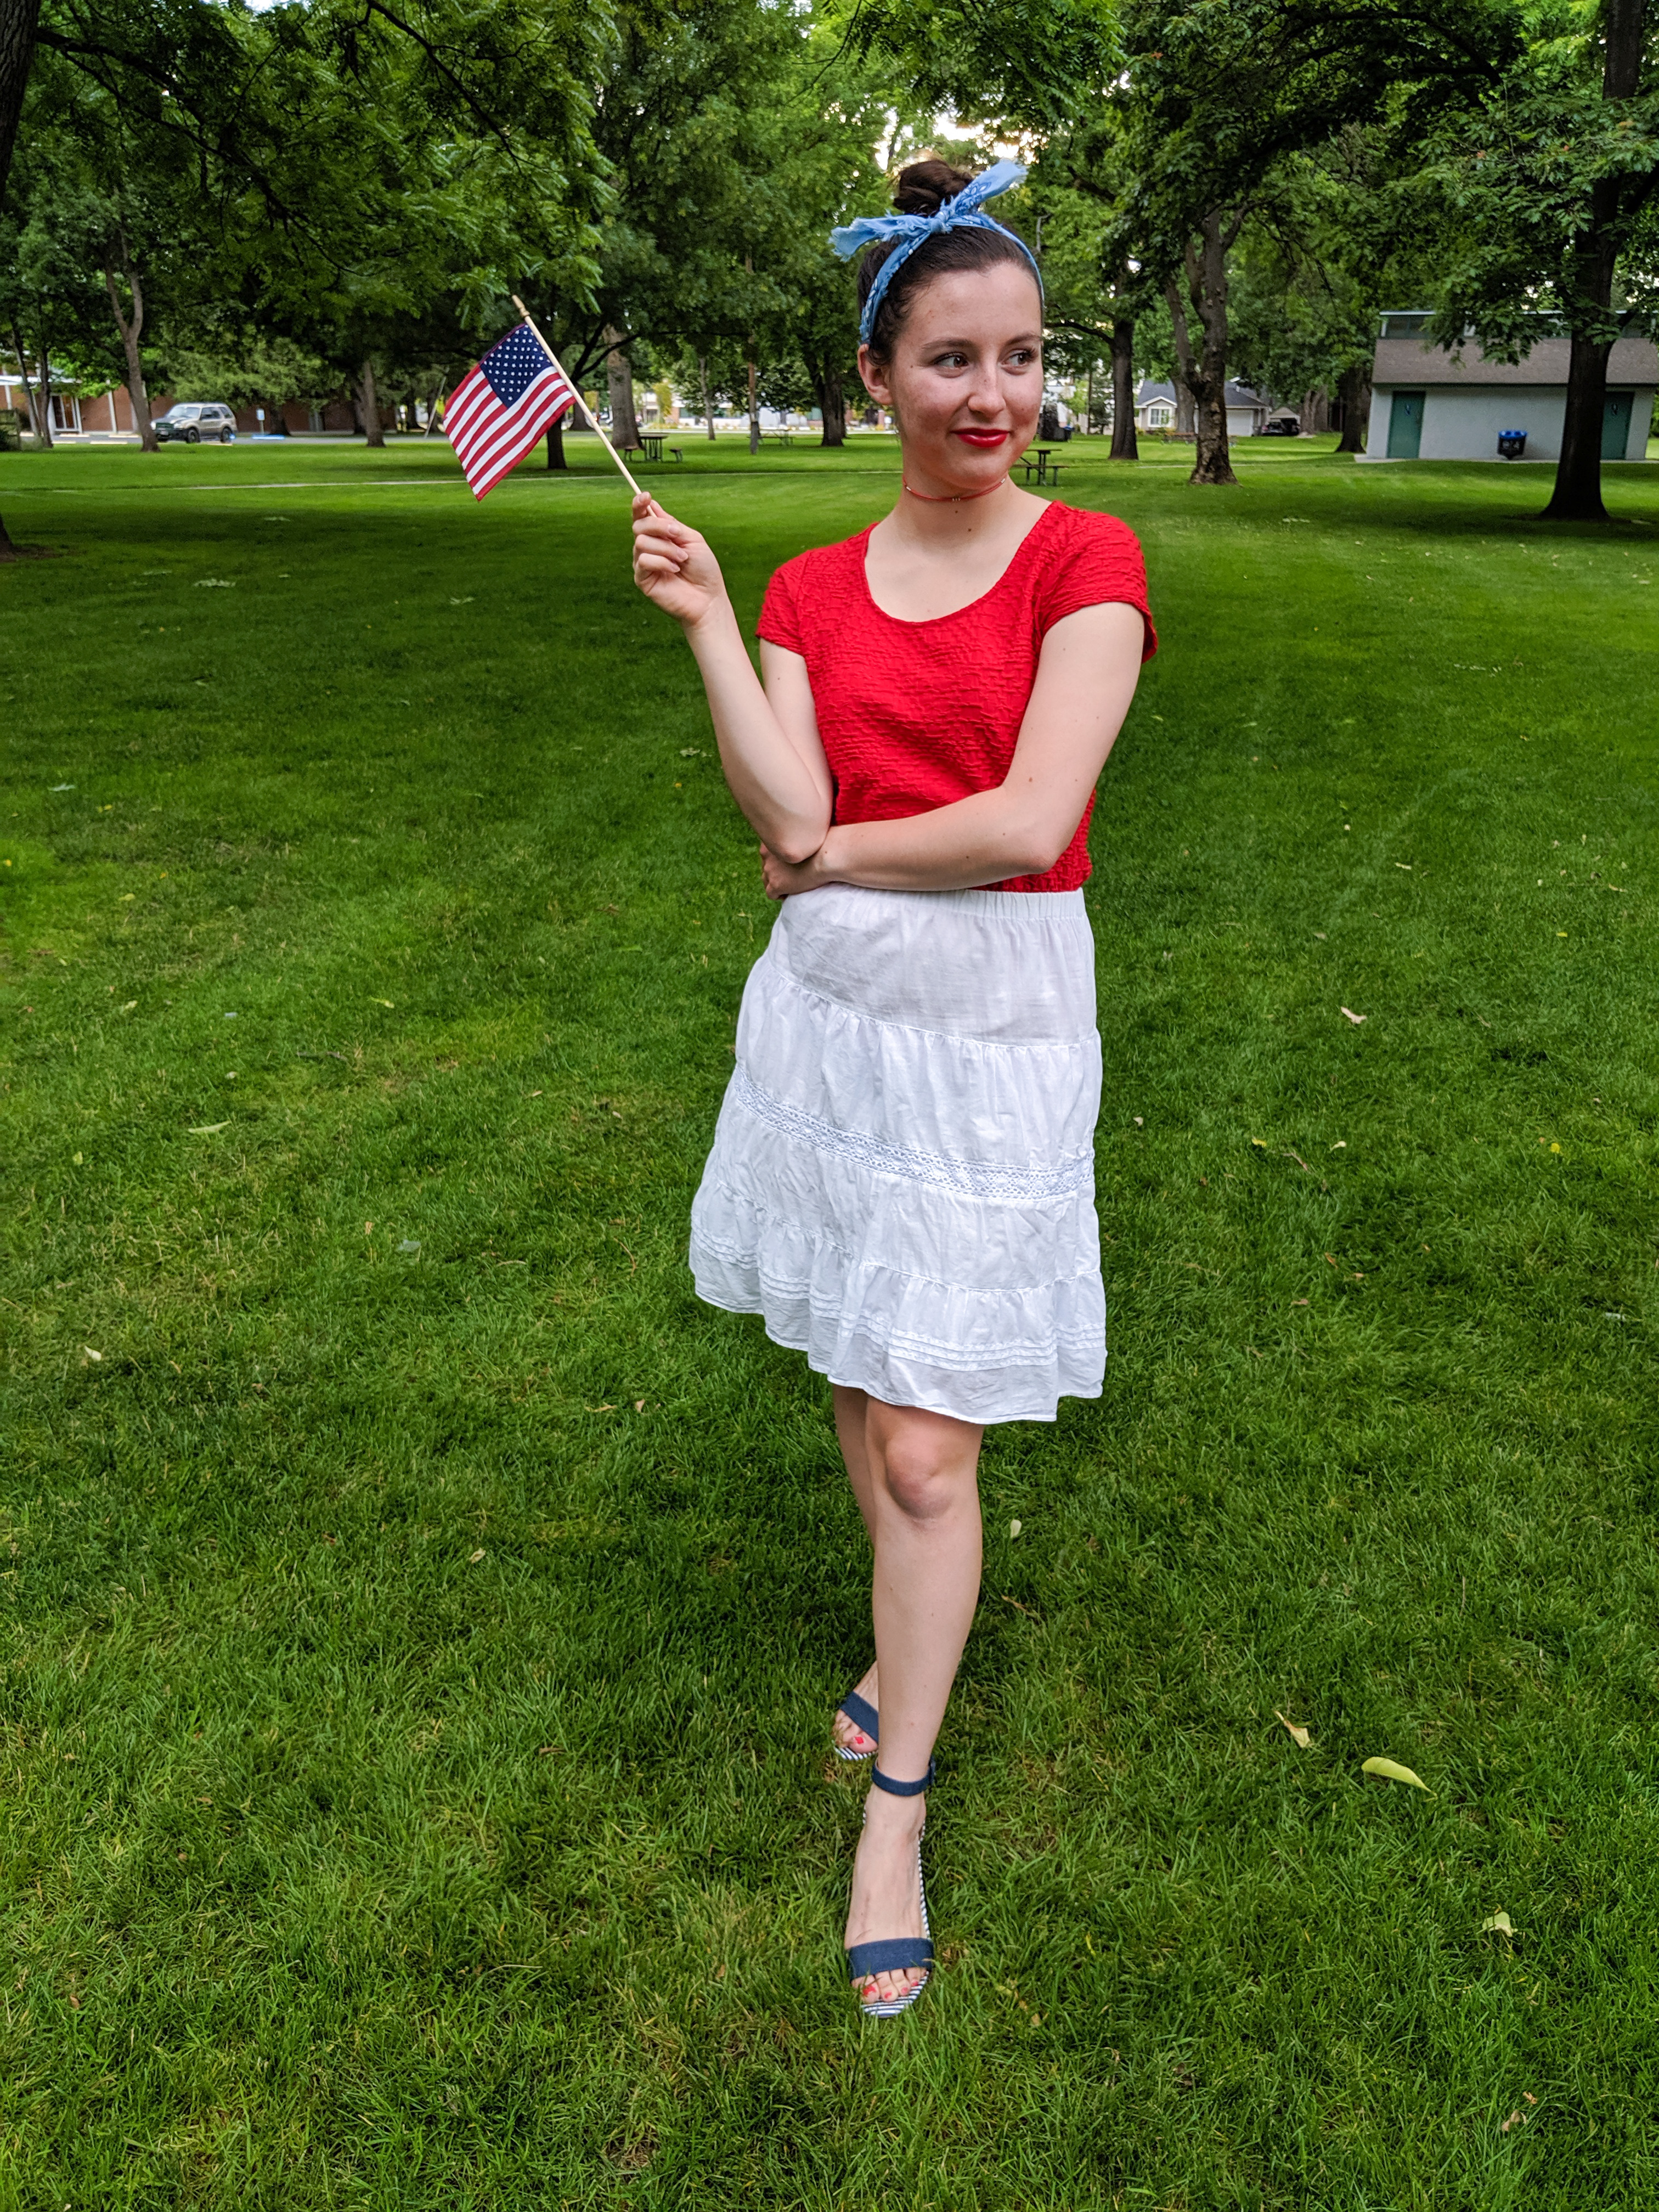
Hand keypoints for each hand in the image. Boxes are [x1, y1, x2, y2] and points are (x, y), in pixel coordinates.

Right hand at [631, 493, 727, 628]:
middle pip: (639, 525)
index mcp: (660, 536)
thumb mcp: (692, 539)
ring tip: (682, 560)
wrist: (708, 598)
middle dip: (659, 526)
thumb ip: (672, 524)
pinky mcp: (642, 579)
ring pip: (641, 542)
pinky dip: (662, 562)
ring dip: (666, 548)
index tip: (646, 496)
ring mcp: (644, 563)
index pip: (642, 516)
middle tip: (678, 535)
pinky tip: (675, 569)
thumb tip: (652, 506)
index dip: (639, 504)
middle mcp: (649, 548)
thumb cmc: (704, 570)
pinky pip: (644, 560)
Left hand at [760, 839, 835, 899]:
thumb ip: (794, 841)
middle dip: (777, 872)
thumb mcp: (801, 838)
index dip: (778, 861)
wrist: (824, 857)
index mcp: (771, 842)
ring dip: (777, 883)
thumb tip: (794, 840)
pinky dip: (780, 895)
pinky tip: (792, 892)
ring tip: (792, 885)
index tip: (789, 864)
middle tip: (791, 875)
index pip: (768, 855)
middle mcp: (766, 856)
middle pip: (767, 867)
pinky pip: (771, 894)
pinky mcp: (775, 885)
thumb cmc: (821, 844)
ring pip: (767, 881)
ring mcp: (769, 871)